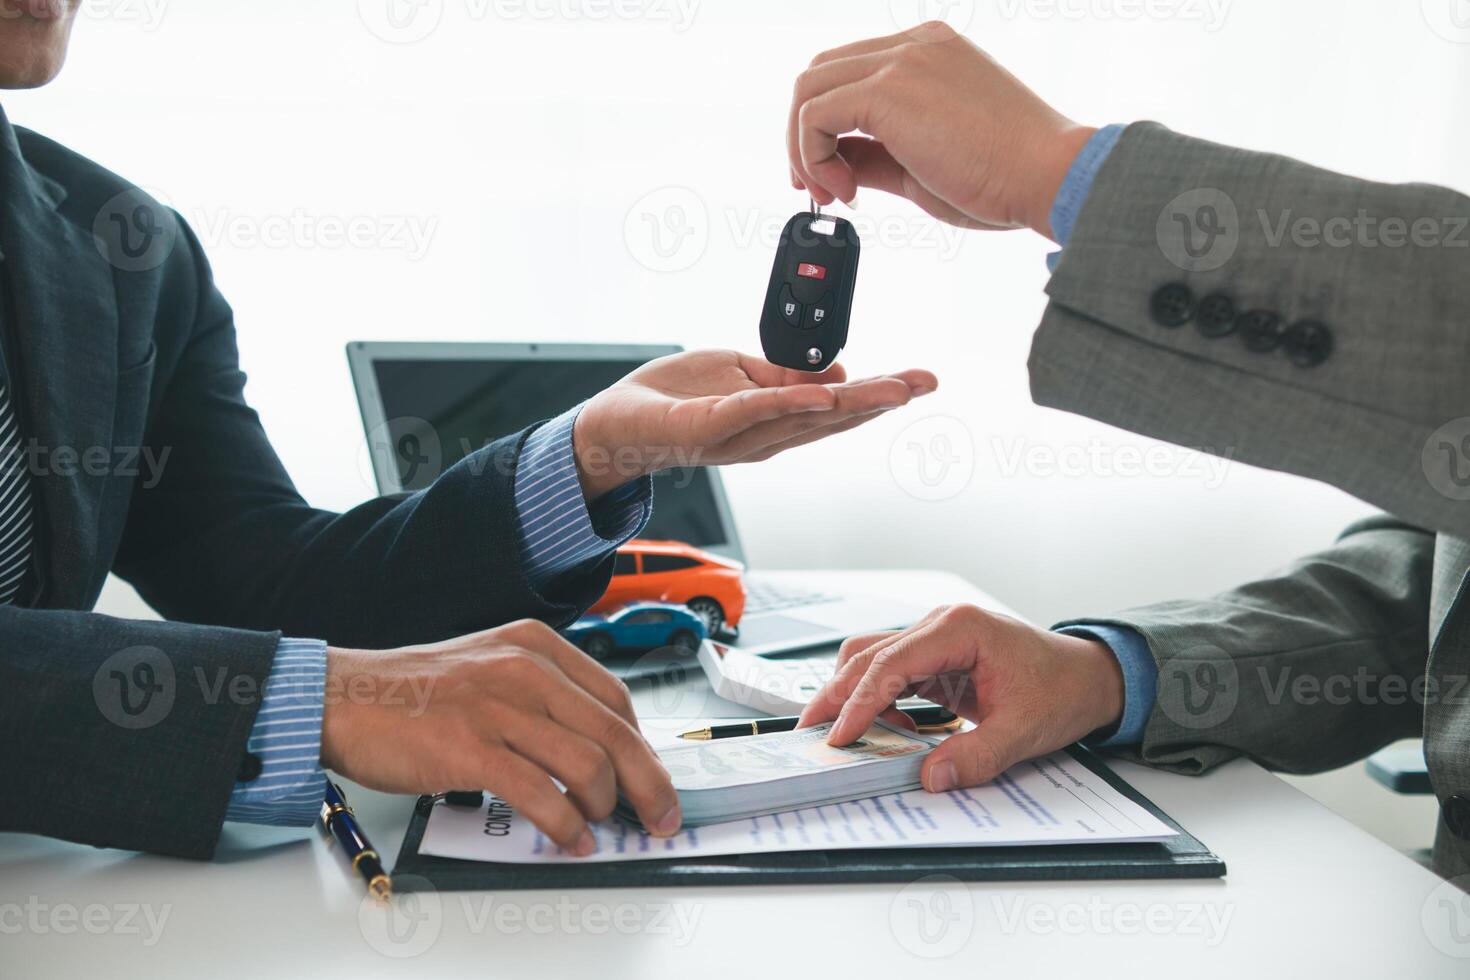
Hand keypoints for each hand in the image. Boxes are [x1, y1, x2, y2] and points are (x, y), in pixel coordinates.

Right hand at [320, 620, 678, 855]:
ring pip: (587, 764)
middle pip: (615, 732)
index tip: (654, 777)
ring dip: (605, 806)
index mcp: (536, 646)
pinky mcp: (471, 747)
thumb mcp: (491, 668)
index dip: (644, 746)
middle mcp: (525, 669)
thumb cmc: (414, 692)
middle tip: (661, 816)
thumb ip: (541, 697)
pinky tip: (571, 838)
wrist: (344, 697)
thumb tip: (593, 748)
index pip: (615, 698)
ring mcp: (498, 707)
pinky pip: (540, 793)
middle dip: (649, 783)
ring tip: (599, 825)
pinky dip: (565, 824)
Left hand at [572, 349, 935, 499]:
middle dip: (883, 399)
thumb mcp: (739, 373)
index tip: (918, 381)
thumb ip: (785, 375)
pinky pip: (755, 410)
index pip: (836, 407)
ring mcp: (739, 436)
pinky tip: (824, 394)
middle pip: (834, 416)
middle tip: (925, 383)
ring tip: (895, 389)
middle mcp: (765, 436)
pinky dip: (792, 401)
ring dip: (853, 402)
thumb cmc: (672, 399)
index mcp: (775, 421)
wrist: (613, 422)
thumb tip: (837, 371)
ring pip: (806, 416)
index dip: (879, 394)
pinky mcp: (708, 428)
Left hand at [788, 23, 1095, 238]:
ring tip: (832, 192)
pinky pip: (814, 115)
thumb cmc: (1007, 176)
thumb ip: (876, 154)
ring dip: (803, 147)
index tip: (832, 174)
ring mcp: (901, 60)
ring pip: (809, 89)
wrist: (1048, 176)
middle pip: (820, 73)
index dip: (826, 125)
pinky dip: (813, 156)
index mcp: (929, 52)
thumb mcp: (925, 161)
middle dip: (804, 134)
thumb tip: (837, 164)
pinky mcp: (889, 89)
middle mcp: (913, 45)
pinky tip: (847, 190)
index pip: (851, 73)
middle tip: (817, 186)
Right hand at [796, 604, 1124, 791]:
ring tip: (836, 734)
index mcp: (959, 629)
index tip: (841, 736)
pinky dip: (875, 699)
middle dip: (837, 695)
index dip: (860, 701)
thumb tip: (931, 777)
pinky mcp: (935, 657)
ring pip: (871, 659)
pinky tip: (881, 730)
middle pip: (868, 655)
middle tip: (811, 734)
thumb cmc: (1062, 689)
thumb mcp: (1025, 730)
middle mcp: (940, 626)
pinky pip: (891, 674)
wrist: (1089, 676)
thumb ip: (978, 755)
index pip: (891, 662)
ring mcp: (935, 639)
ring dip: (850, 694)